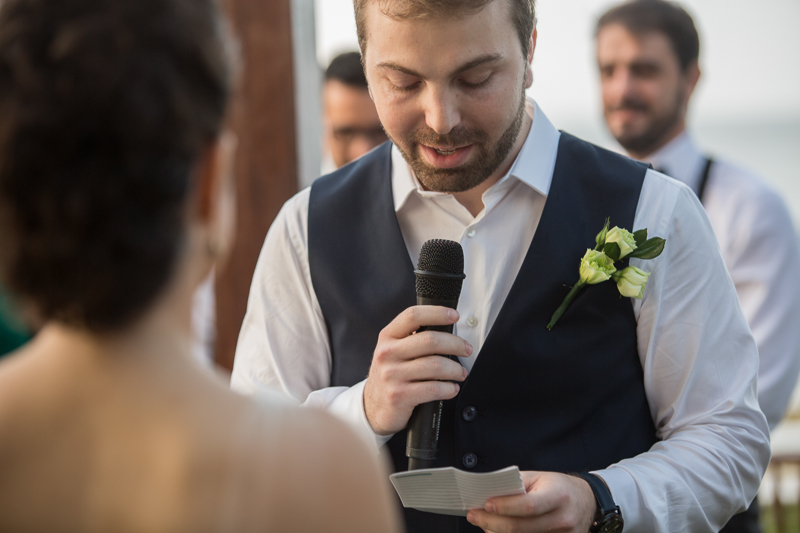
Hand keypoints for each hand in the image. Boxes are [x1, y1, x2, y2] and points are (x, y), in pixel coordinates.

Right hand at [363, 306, 471, 435]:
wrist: (373, 406)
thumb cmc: (391, 375)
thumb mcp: (393, 351)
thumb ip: (413, 338)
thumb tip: (447, 329)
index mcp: (387, 336)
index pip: (413, 316)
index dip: (437, 313)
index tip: (455, 316)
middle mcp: (387, 353)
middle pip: (430, 340)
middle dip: (455, 344)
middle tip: (466, 349)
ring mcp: (391, 375)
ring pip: (435, 365)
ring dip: (455, 369)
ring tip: (461, 373)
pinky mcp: (399, 395)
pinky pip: (433, 388)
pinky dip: (449, 388)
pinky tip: (452, 388)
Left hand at [466, 471, 595, 532]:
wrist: (586, 501)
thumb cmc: (558, 487)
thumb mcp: (539, 478)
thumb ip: (516, 486)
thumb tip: (488, 495)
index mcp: (558, 496)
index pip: (528, 505)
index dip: (505, 506)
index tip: (485, 504)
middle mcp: (563, 519)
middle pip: (521, 528)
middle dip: (492, 523)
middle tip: (473, 516)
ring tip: (483, 523)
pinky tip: (497, 532)